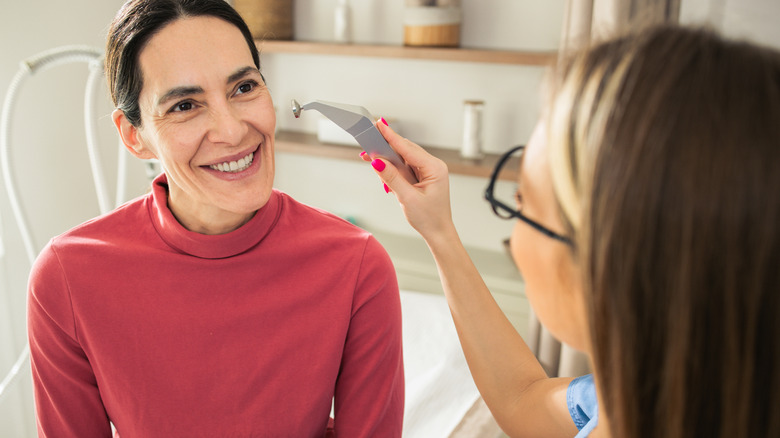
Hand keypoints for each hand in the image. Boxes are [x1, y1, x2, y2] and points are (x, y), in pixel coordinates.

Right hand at [362, 119, 455, 240]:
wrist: (438, 233)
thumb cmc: (428, 218)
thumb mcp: (407, 198)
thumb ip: (391, 178)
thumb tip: (377, 161)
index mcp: (434, 168)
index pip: (408, 148)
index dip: (391, 136)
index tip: (379, 124)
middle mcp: (433, 166)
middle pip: (405, 150)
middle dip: (385, 146)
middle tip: (367, 140)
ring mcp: (428, 171)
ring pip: (403, 158)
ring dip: (386, 158)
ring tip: (368, 156)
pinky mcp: (422, 176)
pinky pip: (404, 167)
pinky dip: (392, 167)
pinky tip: (381, 168)